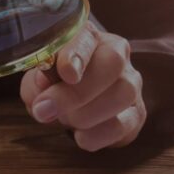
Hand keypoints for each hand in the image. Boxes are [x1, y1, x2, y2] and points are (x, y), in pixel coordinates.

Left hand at [20, 21, 146, 150]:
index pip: (87, 37)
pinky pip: (123, 125)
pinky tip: (80, 136)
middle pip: (112, 63)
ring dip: (85, 115)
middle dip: (78, 92)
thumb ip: (37, 81)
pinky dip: (97, 135)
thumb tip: (44, 82)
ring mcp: (131, 84)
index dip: (77, 54)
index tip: (66, 74)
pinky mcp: (137, 114)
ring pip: (123, 94)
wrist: (73, 108)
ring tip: (64, 120)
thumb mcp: (37, 81)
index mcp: (88, 38)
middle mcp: (117, 55)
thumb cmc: (54, 87)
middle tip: (46, 110)